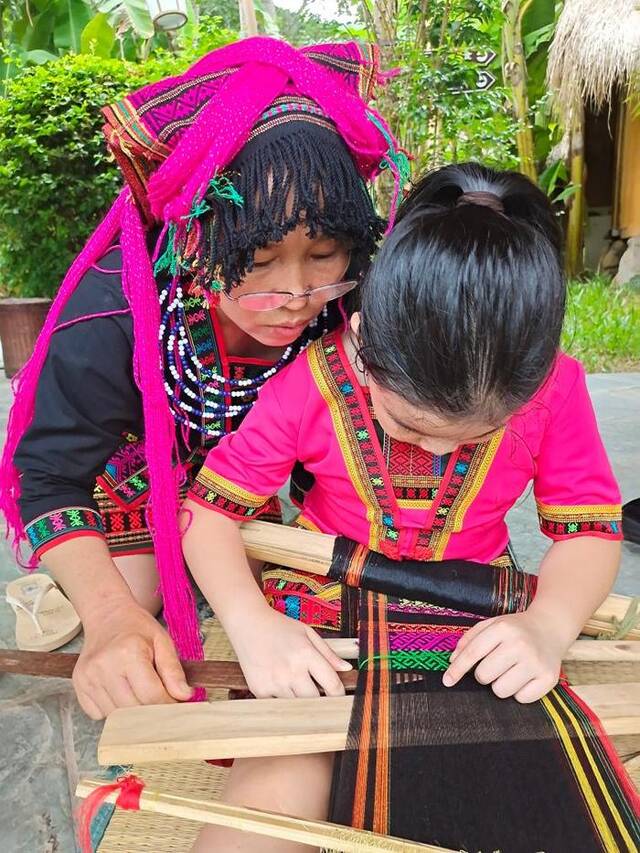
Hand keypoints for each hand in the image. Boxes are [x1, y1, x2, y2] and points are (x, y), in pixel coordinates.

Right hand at [73, 597, 192, 718]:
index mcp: (128, 653)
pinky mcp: (78, 685)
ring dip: (131, 712)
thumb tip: (184, 696)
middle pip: (133, 710)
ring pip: (116, 716)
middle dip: (151, 711)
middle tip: (160, 701)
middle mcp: (104, 667)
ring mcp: (88, 678)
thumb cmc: (136, 627)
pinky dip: (113, 710)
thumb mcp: (162, 641)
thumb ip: (174, 670)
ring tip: (138, 691)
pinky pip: (98, 714)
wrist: (107, 616)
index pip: (151, 695)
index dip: (168, 705)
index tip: (177, 706)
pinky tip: (120, 691)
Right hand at [229, 606, 351, 698]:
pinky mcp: (259, 690)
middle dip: (321, 702)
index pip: (332, 685)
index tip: (340, 698)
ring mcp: (274, 682)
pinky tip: (282, 689)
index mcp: (306, 654)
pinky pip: (278, 706)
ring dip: (301, 702)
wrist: (247, 623)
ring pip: (297, 707)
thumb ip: (328, 653)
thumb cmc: (280, 627)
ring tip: (299, 690)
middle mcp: (291, 670)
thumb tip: (347, 669)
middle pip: (315, 701)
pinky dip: (283, 702)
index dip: (340, 695)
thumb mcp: (307, 633)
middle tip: (321, 698)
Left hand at [442, 610, 565, 702]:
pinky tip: (524, 678)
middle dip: (483, 674)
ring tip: (510, 671)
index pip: (472, 653)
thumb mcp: (491, 624)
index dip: (457, 669)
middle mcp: (520, 645)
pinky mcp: (548, 678)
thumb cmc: (515, 629)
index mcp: (503, 628)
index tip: (447, 681)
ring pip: (501, 690)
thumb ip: (469, 640)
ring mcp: (536, 662)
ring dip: (500, 684)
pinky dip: (519, 692)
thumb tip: (452, 661)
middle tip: (495, 665)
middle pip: (484, 675)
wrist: (551, 628)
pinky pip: (521, 699)